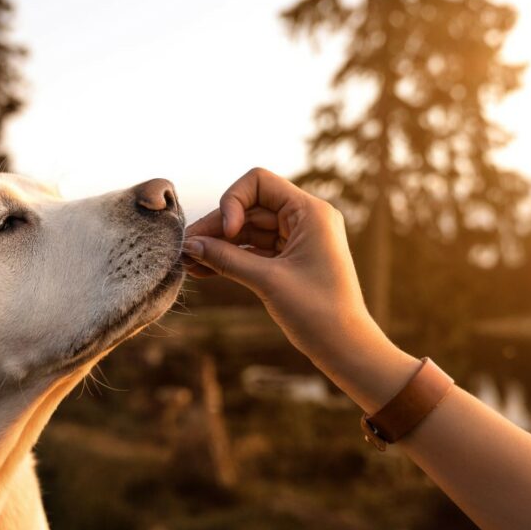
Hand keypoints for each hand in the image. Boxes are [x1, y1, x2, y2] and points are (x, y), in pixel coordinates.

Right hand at [183, 168, 415, 409]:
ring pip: (249, 230)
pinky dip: (231, 258)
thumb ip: (226, 259)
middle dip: (217, 227)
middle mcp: (305, 219)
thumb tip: (189, 245)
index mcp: (310, 212)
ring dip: (220, 244)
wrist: (345, 347)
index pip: (259, 182)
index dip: (233, 201)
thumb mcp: (267, 281)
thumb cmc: (317, 312)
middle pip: (249, 207)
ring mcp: (298, 239)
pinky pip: (254, 250)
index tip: (225, 232)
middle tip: (185, 248)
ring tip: (188, 262)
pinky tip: (203, 269)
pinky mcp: (290, 260)